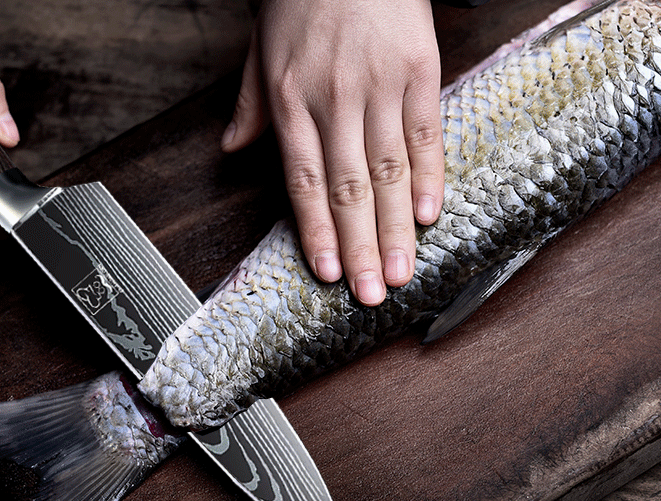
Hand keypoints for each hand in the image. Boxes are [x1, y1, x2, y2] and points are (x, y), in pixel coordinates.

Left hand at [223, 0, 443, 305]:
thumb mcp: (263, 47)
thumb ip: (249, 105)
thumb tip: (230, 149)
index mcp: (290, 97)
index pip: (305, 181)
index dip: (318, 232)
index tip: (329, 274)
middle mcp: (334, 98)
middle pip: (350, 188)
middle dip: (361, 248)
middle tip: (373, 293)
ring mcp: (379, 86)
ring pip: (389, 172)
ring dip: (396, 229)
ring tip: (403, 272)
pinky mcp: (419, 71)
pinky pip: (425, 134)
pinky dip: (430, 177)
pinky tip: (430, 216)